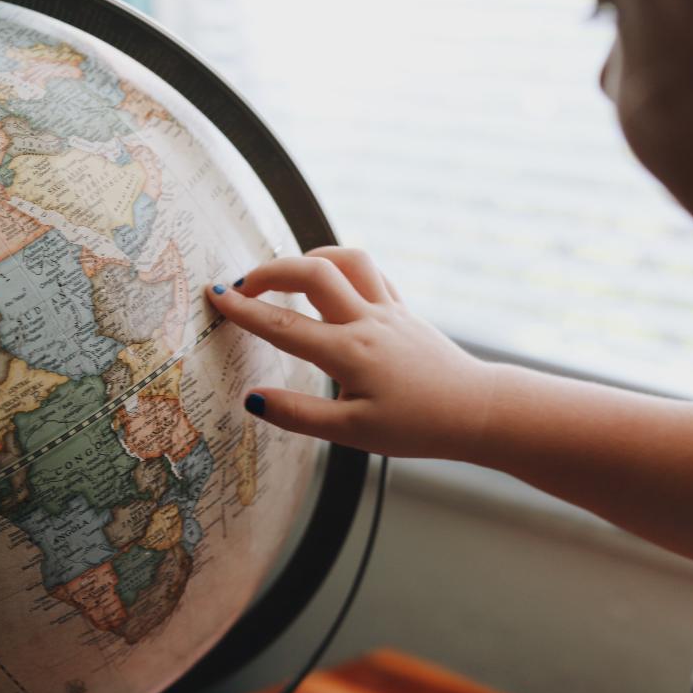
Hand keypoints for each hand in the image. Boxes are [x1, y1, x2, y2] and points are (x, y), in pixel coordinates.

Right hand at [206, 247, 497, 458]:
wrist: (477, 411)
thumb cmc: (418, 427)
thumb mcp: (353, 434)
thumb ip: (299, 415)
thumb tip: (252, 399)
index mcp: (349, 352)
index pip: (283, 325)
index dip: (244, 310)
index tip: (215, 296)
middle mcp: (367, 321)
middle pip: (312, 273)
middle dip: (270, 271)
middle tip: (242, 286)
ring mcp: (389, 310)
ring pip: (347, 260)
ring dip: (310, 259)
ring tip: (286, 278)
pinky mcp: (404, 310)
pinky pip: (370, 273)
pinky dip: (343, 268)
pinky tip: (331, 282)